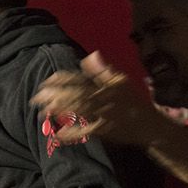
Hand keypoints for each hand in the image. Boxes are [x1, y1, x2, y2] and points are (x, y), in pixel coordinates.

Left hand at [29, 52, 172, 146]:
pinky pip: (87, 131)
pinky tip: (58, 133)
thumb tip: (90, 54)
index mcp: (107, 85)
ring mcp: (105, 115)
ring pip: (80, 111)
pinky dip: (73, 133)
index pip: (82, 79)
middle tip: (38, 96)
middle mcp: (105, 98)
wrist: (150, 125)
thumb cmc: (133, 101)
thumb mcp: (121, 81)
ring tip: (44, 111)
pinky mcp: (106, 131)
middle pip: (77, 95)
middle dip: (57, 95)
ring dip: (61, 111)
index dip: (64, 79)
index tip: (48, 79)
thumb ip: (103, 70)